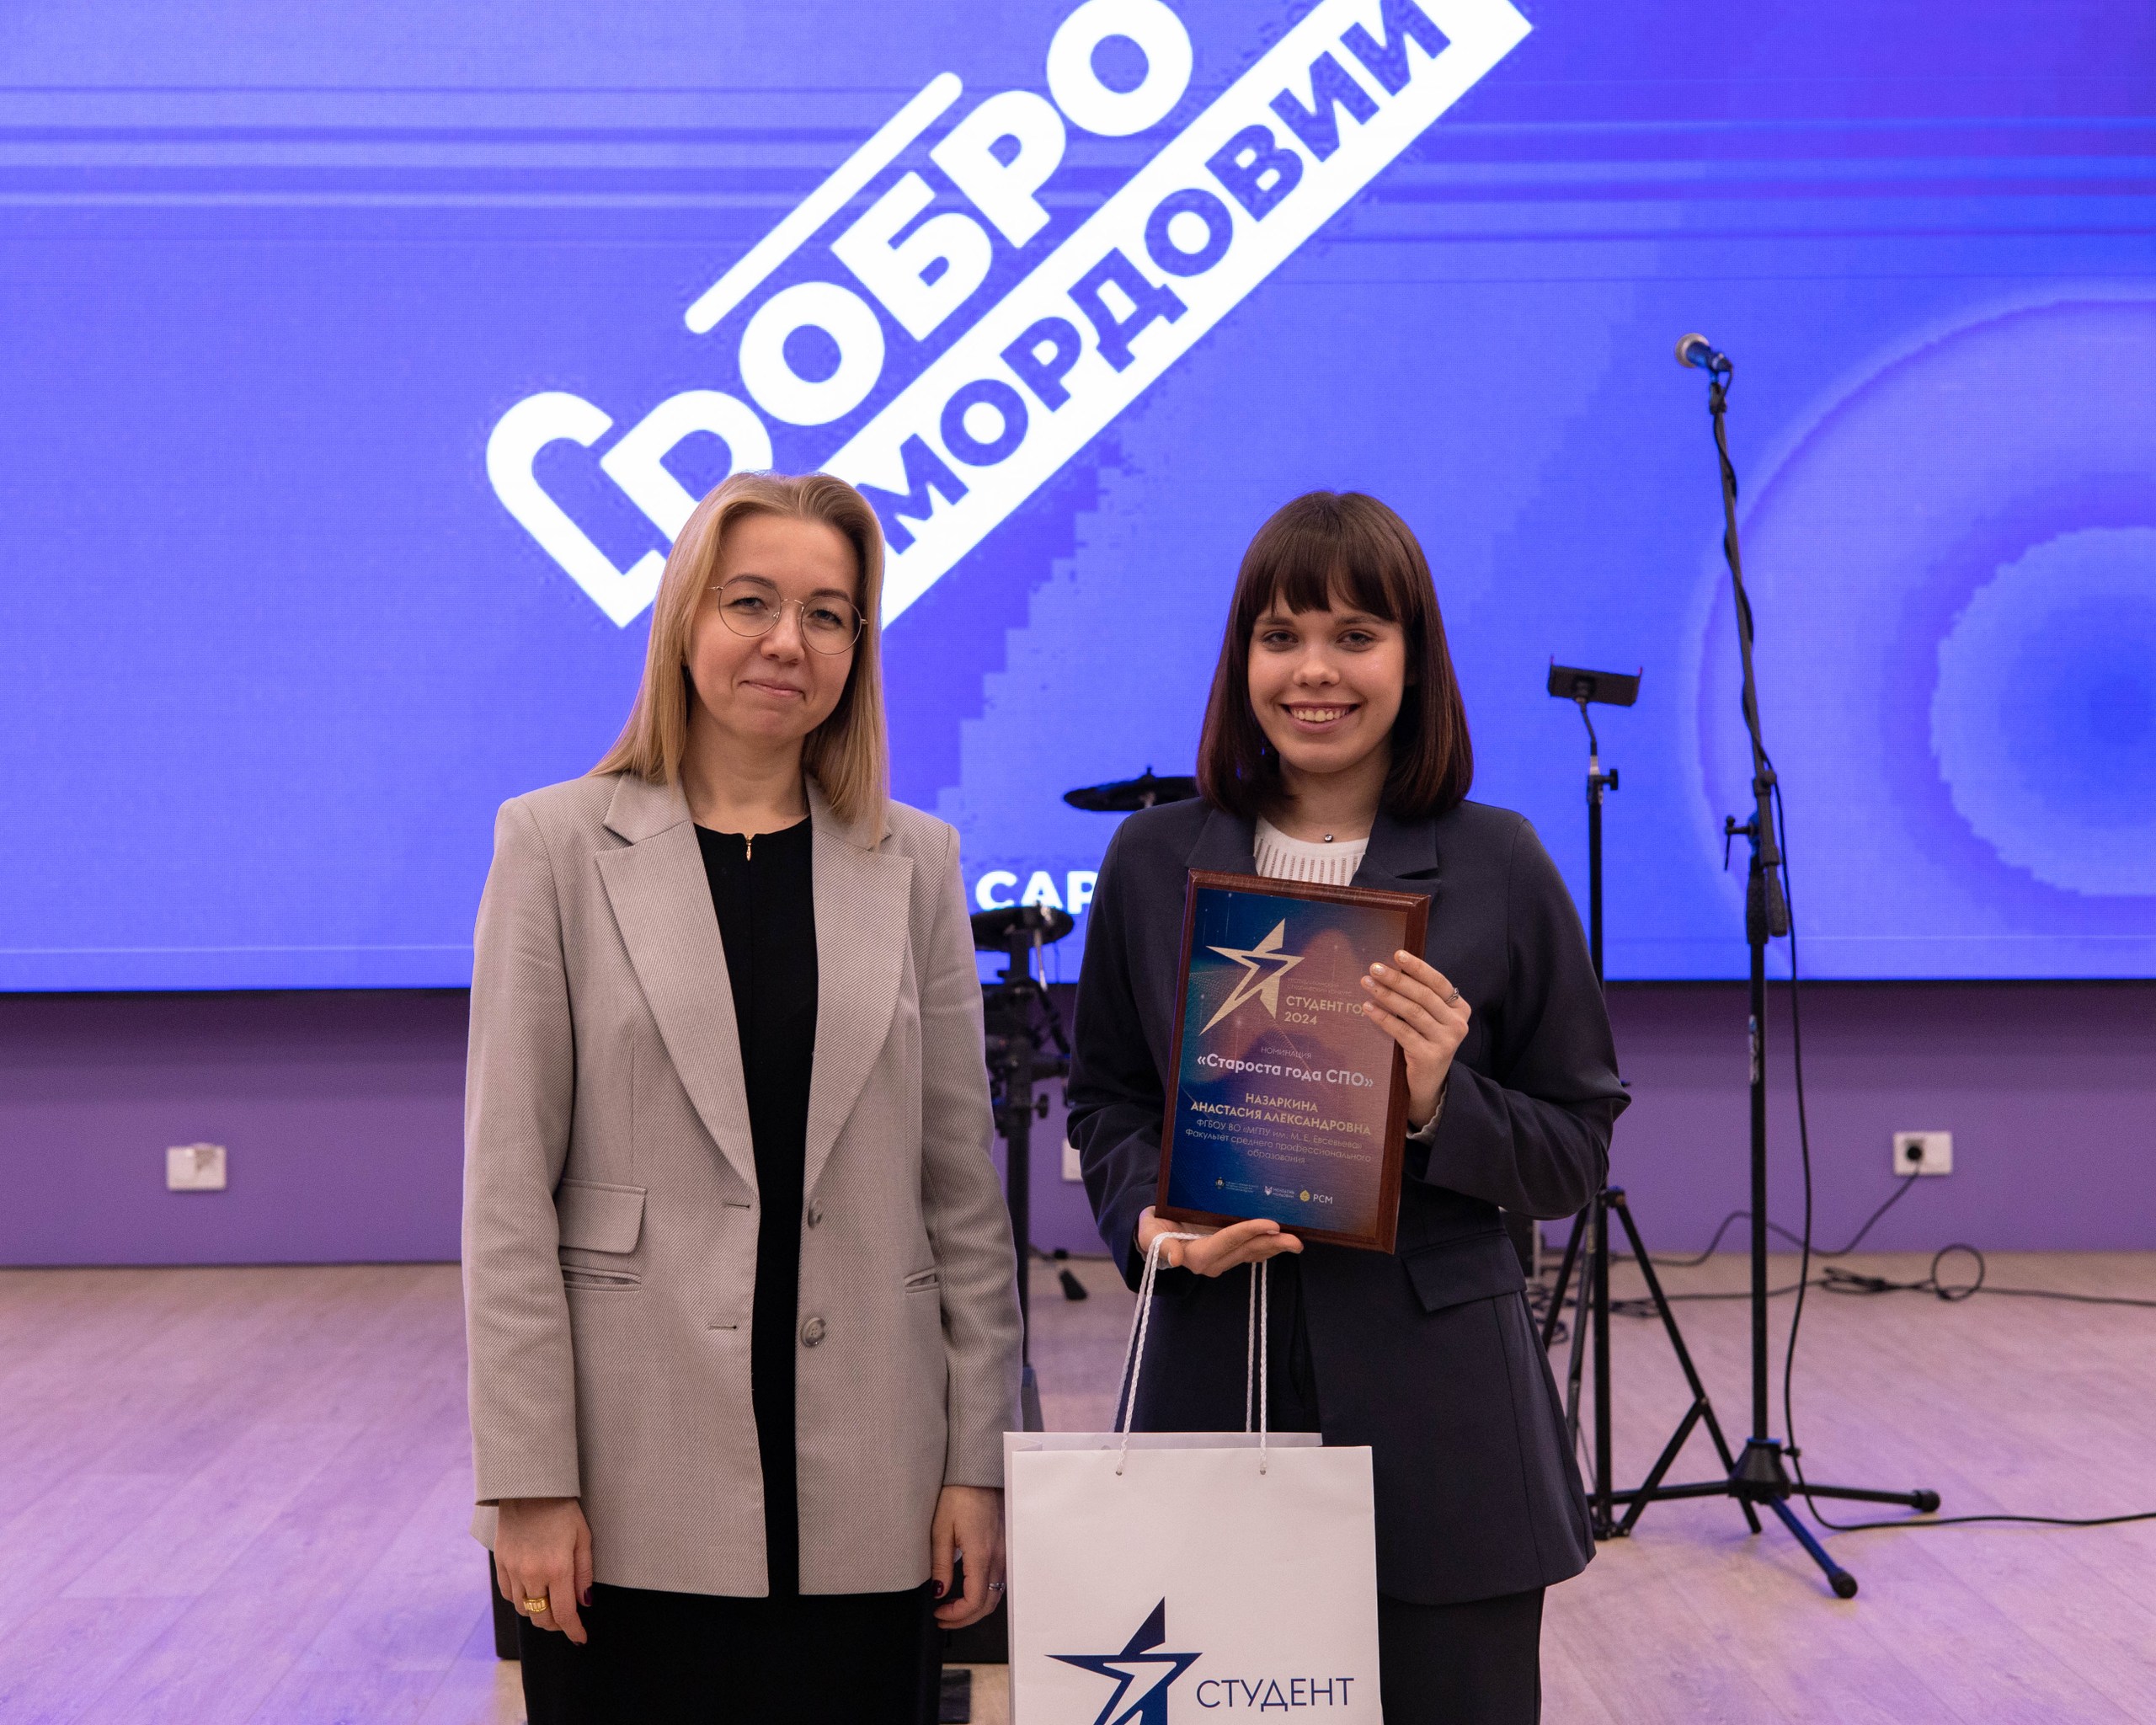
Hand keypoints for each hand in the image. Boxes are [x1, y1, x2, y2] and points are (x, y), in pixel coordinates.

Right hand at [495, 1497, 593, 1644]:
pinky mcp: (500, 1563)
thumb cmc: (562, 1509)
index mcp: (557, 1568)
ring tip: (550, 1604)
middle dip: (556, 1624)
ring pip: (524, 1609)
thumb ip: (584, 1573)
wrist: (529, 1487)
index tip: (580, 1638)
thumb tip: (585, 1603)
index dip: (573, 1631)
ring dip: (538, 1613)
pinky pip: (509, 1594)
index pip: (564, 1613)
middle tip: (566, 1619)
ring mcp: (513, 1569)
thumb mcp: (583, 1537)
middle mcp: (533, 1573)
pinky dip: (521, 1599)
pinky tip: (532, 1592)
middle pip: (541, 1617)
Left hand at [931, 1485, 1004, 1628]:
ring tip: (953, 1608)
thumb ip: (940, 1564)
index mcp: (980, 1554)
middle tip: (943, 1618)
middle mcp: (997, 1556)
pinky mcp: (1005, 1547)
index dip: (957, 1615)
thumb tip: (939, 1592)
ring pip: (996, 1594)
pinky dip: (985, 1594)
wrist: (978, 1474)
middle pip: (988, 1604)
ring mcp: (1004, 1552)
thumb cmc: (958, 1496)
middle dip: (965, 1618)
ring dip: (976, 1608)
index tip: (940, 1613)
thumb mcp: (940, 1530)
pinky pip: (999, 1580)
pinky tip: (969, 1591)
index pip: (975, 1600)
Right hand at [1136, 1206, 1301, 1276]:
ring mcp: (1223, 1258)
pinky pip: (1252, 1250)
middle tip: (1294, 1238)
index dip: (1248, 1233)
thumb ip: (1159, 1245)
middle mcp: (1213, 1261)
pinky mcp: (1230, 1253)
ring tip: (1296, 1241)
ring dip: (1275, 1247)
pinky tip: (1283, 1239)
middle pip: (1246, 1250)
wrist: (1156, 1230)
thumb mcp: (1150, 1233)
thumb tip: (1175, 1259)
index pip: (1226, 1242)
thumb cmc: (1153, 1227)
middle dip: (1271, 1244)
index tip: (1269, 1225)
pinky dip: (1269, 1244)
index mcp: (1196, 1255)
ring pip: (1253, 1253)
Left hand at [1359, 949, 1468, 1127]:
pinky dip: (1383, 1018)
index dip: (1418, 967)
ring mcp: (1446, 1041)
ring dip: (1387, 995)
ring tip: (1367, 984)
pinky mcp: (1430, 1056)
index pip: (1438, 983)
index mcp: (1460, 1009)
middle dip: (1397, 979)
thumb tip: (1392, 967)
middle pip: (1423, 996)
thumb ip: (1421, 997)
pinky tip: (1369, 1008)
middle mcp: (1458, 1024)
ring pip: (1412, 1012)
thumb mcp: (1430, 1018)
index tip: (1398, 954)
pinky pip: (1402, 1032)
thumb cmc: (1425, 1042)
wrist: (1429, 1083)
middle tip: (1375, 968)